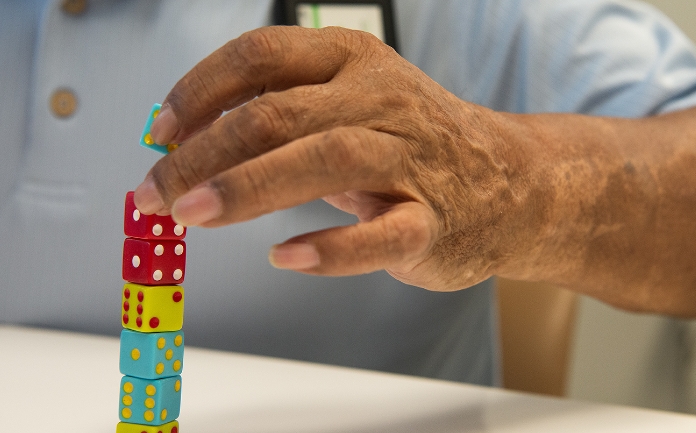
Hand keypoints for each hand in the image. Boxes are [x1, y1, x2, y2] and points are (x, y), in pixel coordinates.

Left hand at [133, 26, 524, 290]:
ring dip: (250, 188)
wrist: (513, 182)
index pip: (261, 55)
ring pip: (326, 160)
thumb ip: (281, 115)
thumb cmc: (415, 142)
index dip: (200, 90)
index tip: (162, 131)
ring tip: (194, 216)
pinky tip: (287, 258)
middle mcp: (382, 100)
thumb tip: (189, 144)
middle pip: (278, 114)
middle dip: (204, 154)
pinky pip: (381, 234)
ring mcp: (412, 160)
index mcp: (353, 61)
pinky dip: (330, 248)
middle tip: (157, 193)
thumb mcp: (352, 103)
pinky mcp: (434, 220)